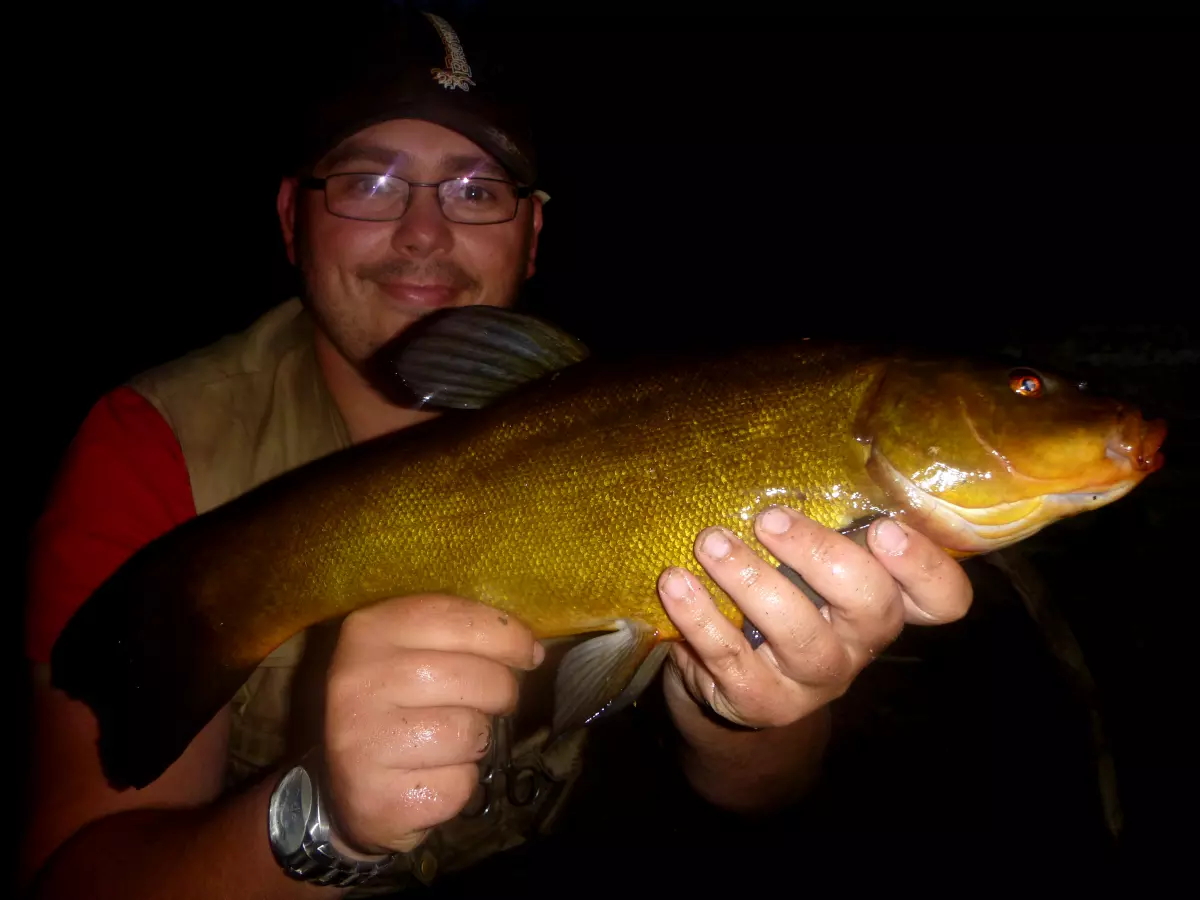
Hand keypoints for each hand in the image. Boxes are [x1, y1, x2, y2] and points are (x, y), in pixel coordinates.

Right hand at [322, 594, 543, 854]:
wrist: (340, 789)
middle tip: (490, 703)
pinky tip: (432, 777)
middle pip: (476, 677)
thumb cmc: (394, 709)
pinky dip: (460, 784)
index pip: (457, 618)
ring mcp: (363, 742)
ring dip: (476, 742)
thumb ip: (461, 638)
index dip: (506, 636)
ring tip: (450, 742)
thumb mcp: (410, 655)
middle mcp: (359, 682)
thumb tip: (531, 649)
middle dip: (499, 692)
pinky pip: (460, 784)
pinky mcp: (379, 797)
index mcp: (368, 632)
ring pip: (471, 733)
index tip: (528, 653)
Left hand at [659, 505, 972, 728]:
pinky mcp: (763, 702)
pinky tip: (675, 582)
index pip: (942, 598)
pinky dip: (701, 617)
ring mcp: (815, 679)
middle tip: (767, 518)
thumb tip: (794, 444)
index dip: (924, 567)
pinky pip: (733, 661)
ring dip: (751, 580)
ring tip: (710, 541)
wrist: (734, 680)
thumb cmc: (779, 594)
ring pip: (799, 634)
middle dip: (821, 555)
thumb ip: (819, 523)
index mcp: (885, 600)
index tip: (882, 527)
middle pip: (872, 606)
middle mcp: (860, 643)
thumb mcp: (807, 563)